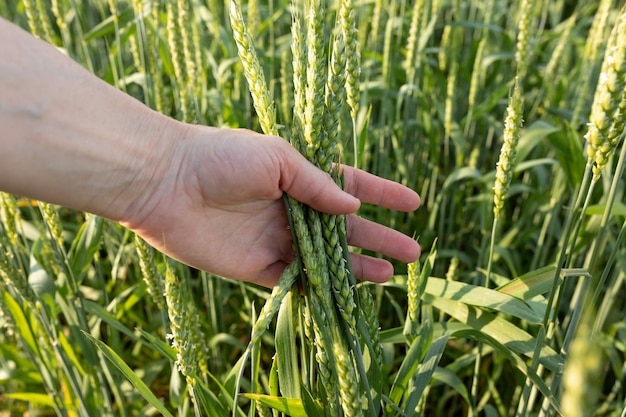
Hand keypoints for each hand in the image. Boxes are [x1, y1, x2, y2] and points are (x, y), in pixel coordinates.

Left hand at [122, 126, 420, 286]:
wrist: (166, 183)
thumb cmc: (221, 157)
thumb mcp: (277, 158)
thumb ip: (316, 185)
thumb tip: (353, 209)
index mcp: (298, 178)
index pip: (350, 188)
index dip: (382, 196)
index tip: (413, 204)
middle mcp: (291, 210)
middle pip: (344, 230)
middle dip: (379, 239)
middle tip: (412, 253)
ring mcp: (276, 240)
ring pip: (325, 259)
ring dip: (356, 268)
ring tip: (389, 275)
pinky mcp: (256, 267)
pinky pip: (294, 281)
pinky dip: (318, 288)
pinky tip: (344, 293)